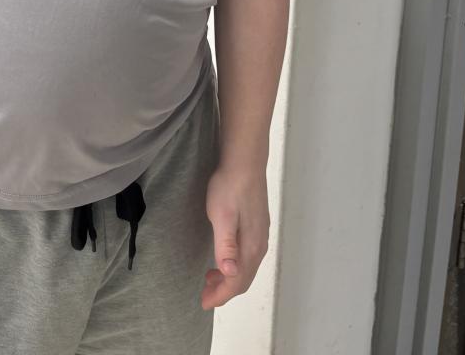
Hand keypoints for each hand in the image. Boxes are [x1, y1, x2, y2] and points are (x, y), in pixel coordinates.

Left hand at [200, 162, 269, 308]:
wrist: (244, 161)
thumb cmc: (229, 187)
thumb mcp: (222, 216)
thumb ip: (226, 246)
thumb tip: (230, 273)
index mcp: (251, 246)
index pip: (237, 281)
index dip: (220, 295)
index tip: (204, 302)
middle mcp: (260, 245)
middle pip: (244, 279)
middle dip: (225, 291)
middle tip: (205, 293)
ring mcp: (260, 235)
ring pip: (247, 268)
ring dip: (229, 278)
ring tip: (210, 278)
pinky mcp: (257, 226)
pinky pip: (248, 257)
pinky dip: (235, 266)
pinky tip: (223, 258)